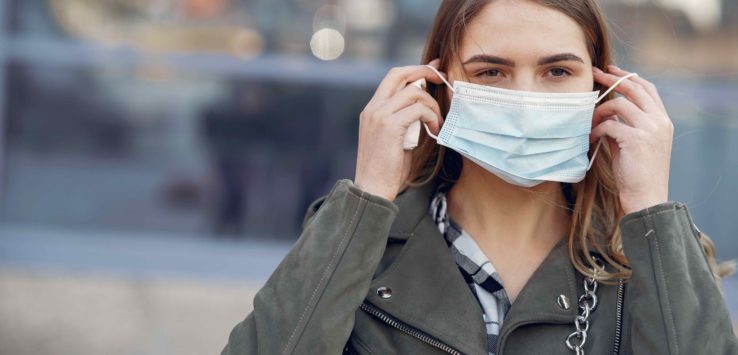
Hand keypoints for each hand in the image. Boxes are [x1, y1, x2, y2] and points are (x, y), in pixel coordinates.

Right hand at [354, 59, 445, 200]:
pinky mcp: (390, 126)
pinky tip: (434, 130)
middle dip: (424, 71)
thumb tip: (425, 108)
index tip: (434, 69)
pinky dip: (432, 117)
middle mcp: (373, 108)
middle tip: (443, 78)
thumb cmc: (386, 170)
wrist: (372, 189)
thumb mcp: (395, 139)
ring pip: (414, 92)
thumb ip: (405, 120)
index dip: (415, 70)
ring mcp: (379, 115)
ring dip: (432, 105)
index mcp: (372, 109)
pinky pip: (418, 109)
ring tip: (437, 122)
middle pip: (400, 74)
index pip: (393, 78)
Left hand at [590, 65, 672, 213]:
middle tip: (594, 75)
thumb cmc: (637, 173)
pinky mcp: (636, 140)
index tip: (610, 70)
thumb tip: (605, 110)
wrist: (646, 197)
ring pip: (619, 104)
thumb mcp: (634, 143)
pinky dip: (596, 130)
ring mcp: (650, 129)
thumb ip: (624, 124)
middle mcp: (660, 121)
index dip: (628, 76)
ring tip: (590, 123)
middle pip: (634, 88)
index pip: (647, 88)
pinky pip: (609, 124)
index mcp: (663, 120)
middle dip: (612, 79)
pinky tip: (592, 140)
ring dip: (599, 111)